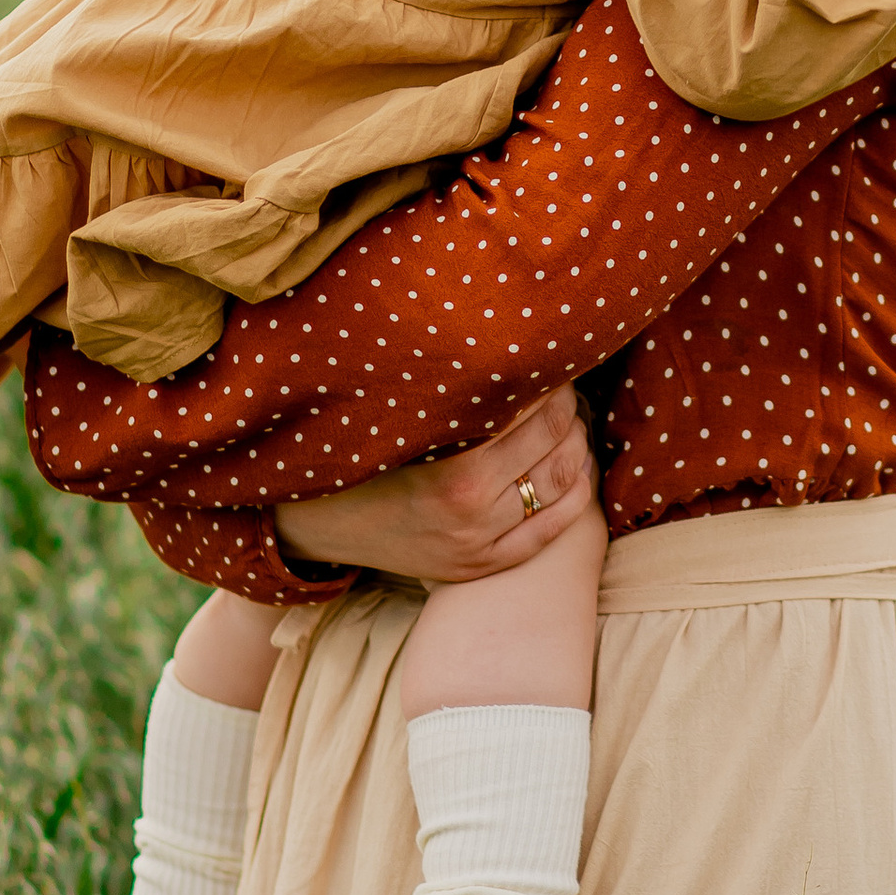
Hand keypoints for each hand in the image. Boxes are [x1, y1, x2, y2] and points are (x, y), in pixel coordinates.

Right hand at [271, 386, 597, 585]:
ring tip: (571, 418)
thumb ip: (456, 385)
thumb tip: (507, 330)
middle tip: (563, 382)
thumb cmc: (359, 450)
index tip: (549, 355)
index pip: (535, 405)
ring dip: (578, 442)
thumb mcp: (400, 412)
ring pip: (563, 479)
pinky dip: (577, 493)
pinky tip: (579, 466)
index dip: (550, 376)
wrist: (317, 524)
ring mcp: (479, 540)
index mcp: (451, 461)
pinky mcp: (482, 564)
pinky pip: (553, 528)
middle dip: (568, 404)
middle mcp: (470, 503)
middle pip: (555, 438)